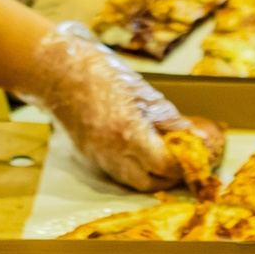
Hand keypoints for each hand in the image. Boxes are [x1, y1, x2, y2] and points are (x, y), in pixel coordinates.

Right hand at [27, 21, 224, 191]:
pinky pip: (118, 173)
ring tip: (167, 156)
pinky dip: (136, 169)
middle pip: (151, 183)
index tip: (198, 152)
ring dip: (154, 175)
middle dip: (172, 175)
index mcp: (126, 133)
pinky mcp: (89, 156)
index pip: (165, 165)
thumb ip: (167, 118)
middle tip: (186, 158)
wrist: (56, 70)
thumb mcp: (142, 91)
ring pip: (133, 182)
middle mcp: (111, 153)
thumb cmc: (98, 72)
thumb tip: (192, 136)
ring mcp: (97, 158)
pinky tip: (143, 152)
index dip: (185, 162)